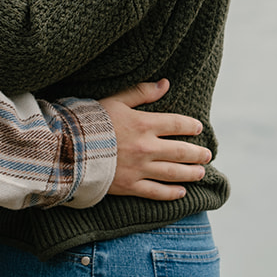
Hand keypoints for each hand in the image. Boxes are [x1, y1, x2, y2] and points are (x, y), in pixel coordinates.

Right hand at [99, 79, 211, 200]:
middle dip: (197, 153)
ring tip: (201, 173)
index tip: (198, 128)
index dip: (190, 125)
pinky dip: (171, 193)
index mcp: (143, 124)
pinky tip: (181, 192)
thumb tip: (165, 83)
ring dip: (190, 173)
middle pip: (180, 151)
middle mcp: (146, 148)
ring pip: (172, 173)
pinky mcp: (130, 186)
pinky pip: (156, 192)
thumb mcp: (115, 100)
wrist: (68, 149)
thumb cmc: (89, 121)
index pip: (176, 124)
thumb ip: (141, 92)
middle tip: (207, 155)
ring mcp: (139, 169)